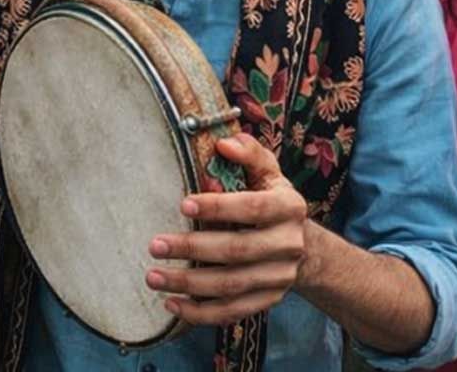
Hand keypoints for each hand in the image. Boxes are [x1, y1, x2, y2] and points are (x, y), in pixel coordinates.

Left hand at [146, 132, 305, 326]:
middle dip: (192, 248)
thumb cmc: (272, 199)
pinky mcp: (268, 301)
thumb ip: (249, 153)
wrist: (303, 246)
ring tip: (153, 276)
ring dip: (188, 283)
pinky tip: (172, 304)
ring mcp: (279, 277)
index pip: (253, 207)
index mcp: (289, 207)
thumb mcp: (268, 171)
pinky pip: (231, 312)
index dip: (219, 206)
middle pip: (237, 250)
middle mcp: (289, 244)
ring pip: (230, 286)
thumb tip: (222, 144)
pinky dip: (200, 312)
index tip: (183, 203)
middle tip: (155, 245)